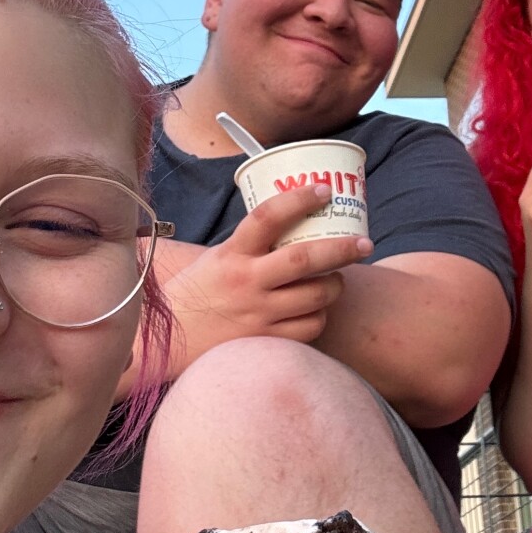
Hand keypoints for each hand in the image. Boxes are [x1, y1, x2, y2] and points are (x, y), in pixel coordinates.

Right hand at [165, 183, 372, 346]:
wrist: (167, 339)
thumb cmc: (199, 291)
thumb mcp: (218, 257)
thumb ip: (252, 245)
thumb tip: (297, 221)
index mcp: (232, 253)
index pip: (267, 216)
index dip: (299, 199)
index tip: (324, 190)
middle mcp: (246, 282)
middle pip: (305, 259)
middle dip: (342, 249)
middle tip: (364, 244)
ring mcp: (257, 314)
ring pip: (315, 296)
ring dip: (334, 285)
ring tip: (335, 280)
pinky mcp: (265, 342)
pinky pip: (309, 328)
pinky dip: (319, 316)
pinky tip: (315, 310)